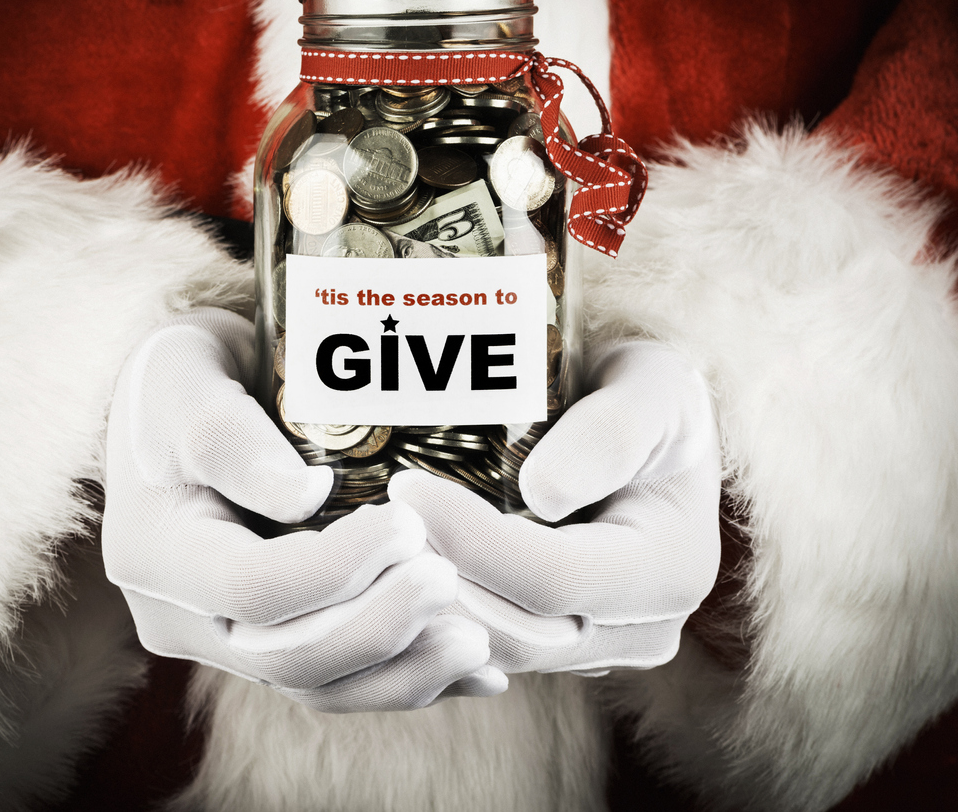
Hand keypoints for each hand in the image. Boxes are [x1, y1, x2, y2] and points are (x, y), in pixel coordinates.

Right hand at [103, 308, 505, 710]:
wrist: (174, 410)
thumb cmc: (181, 380)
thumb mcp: (185, 379)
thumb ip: (229, 437)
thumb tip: (305, 496)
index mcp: (154, 554)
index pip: (252, 589)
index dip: (336, 569)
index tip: (409, 525)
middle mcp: (181, 616)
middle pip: (288, 656)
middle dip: (380, 627)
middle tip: (452, 581)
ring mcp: (225, 638)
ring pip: (318, 685)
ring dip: (403, 671)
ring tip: (478, 644)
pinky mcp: (269, 640)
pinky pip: (337, 679)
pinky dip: (404, 676)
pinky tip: (474, 671)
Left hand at [389, 341, 720, 674]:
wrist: (651, 427)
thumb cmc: (648, 393)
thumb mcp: (651, 387)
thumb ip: (611, 432)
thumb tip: (544, 494)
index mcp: (670, 572)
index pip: (554, 579)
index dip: (473, 542)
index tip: (405, 489)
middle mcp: (643, 629)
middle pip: (518, 633)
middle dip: (438, 584)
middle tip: (370, 526)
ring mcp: (602, 645)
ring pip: (496, 652)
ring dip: (430, 608)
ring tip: (374, 545)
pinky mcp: (563, 644)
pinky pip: (492, 646)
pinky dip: (440, 615)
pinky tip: (394, 569)